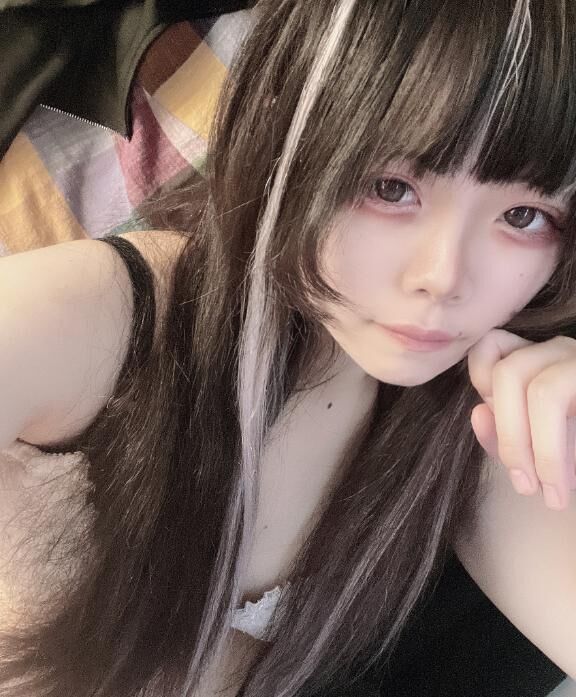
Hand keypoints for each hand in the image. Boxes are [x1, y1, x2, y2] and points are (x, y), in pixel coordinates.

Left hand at [468, 328, 575, 510]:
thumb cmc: (572, 454)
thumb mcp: (531, 445)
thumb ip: (500, 433)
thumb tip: (479, 413)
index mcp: (533, 357)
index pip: (488, 347)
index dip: (480, 385)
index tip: (494, 425)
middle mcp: (560, 351)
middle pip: (509, 373)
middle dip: (510, 437)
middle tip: (525, 486)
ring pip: (544, 391)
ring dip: (543, 451)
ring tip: (553, 494)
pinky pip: (563, 404)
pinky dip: (559, 451)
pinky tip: (568, 482)